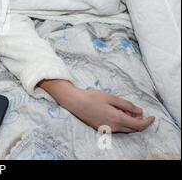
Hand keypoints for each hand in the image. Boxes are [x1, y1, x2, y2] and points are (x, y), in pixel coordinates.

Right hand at [39, 80, 154, 132]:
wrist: (74, 102)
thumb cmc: (92, 97)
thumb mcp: (111, 98)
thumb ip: (127, 105)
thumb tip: (139, 111)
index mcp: (117, 118)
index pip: (138, 125)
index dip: (147, 122)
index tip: (152, 116)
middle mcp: (113, 127)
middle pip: (133, 129)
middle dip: (139, 121)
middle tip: (137, 111)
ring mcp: (107, 129)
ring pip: (124, 128)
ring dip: (129, 121)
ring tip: (124, 109)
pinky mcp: (101, 128)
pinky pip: (116, 127)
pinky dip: (121, 122)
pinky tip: (116, 112)